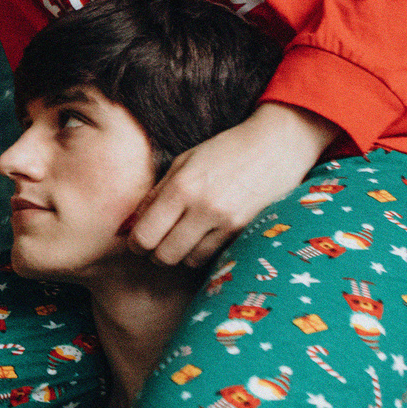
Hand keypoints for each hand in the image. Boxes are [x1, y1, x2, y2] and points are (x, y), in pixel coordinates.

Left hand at [126, 101, 338, 267]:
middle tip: (160, 243)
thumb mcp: (183, 163)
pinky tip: (206, 236)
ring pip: (189, 260)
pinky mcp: (246, 232)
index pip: (144, 235)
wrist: (276, 147)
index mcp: (182, 187)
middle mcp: (203, 208)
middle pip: (164, 255)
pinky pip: (214, 256)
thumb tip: (130, 225)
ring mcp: (227, 222)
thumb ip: (156, 195)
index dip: (136, 243)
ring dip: (182, 254)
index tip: (139, 240)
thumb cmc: (224, 151)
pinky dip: (204, 252)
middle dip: (156, 253)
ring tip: (186, 237)